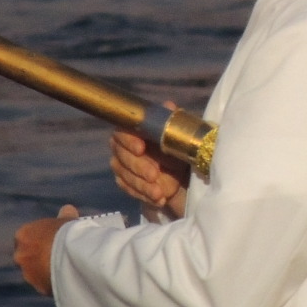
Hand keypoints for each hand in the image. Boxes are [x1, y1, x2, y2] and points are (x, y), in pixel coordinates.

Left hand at [13, 203, 79, 295]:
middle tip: (57, 257)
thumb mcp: (67, 220)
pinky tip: (67, 279)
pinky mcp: (39, 288)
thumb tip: (67, 209)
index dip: (39, 240)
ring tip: (65, 269)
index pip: (26, 238)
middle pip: (28, 257)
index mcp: (22, 235)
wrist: (74, 254)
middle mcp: (20, 255)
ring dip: (45, 272)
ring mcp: (28, 274)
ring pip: (35, 274)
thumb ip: (64, 216)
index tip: (51, 242)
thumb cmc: (69, 233)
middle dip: (38, 258)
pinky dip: (53, 283)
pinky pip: (46, 285)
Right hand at [111, 103, 188, 221]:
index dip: (129, 140)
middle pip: (122, 156)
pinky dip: (144, 196)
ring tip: (160, 194)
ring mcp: (123, 166)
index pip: (122, 132)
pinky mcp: (127, 184)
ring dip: (142, 186)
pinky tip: (158, 200)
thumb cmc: (179, 149)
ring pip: (125, 176)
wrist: (184, 173)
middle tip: (154, 175)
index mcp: (134, 130)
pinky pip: (130, 190)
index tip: (141, 149)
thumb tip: (168, 106)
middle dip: (138, 167)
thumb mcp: (180, 135)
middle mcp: (123, 147)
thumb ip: (172, 121)